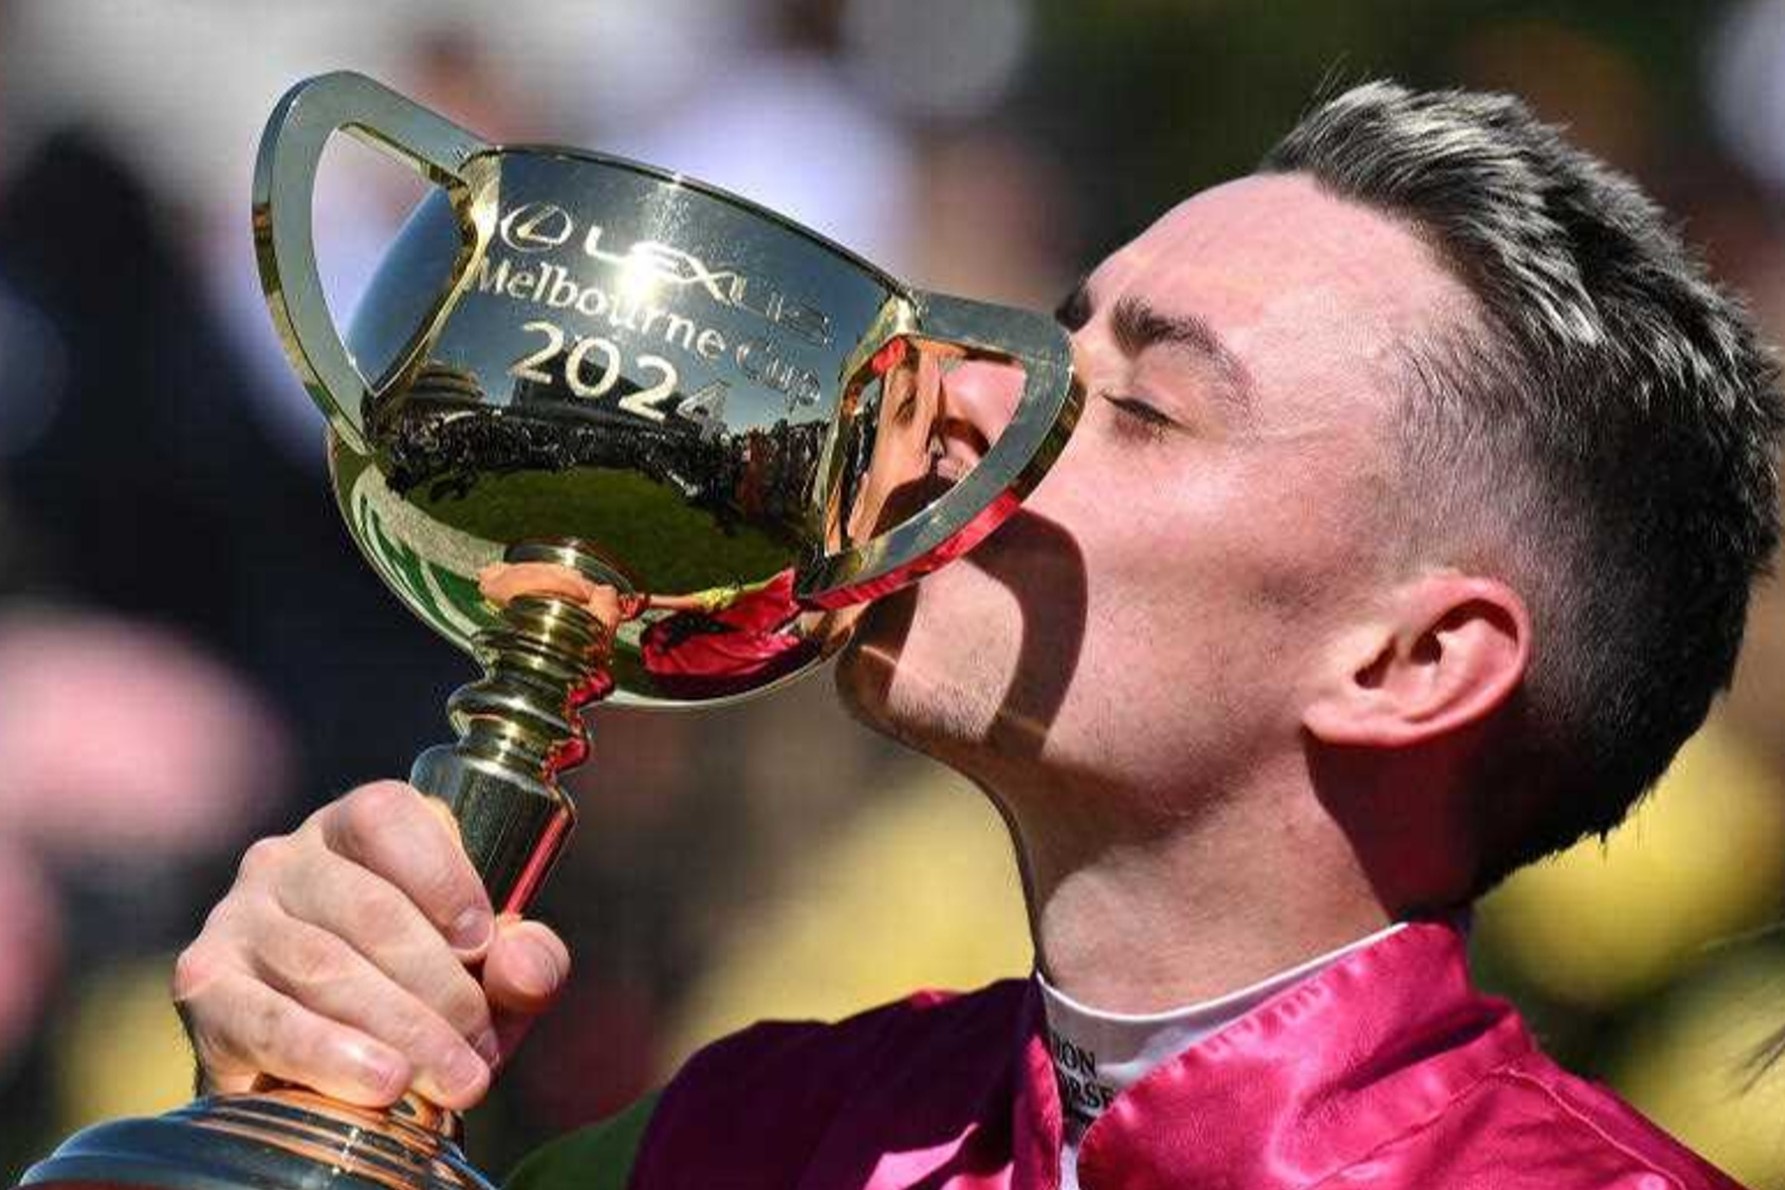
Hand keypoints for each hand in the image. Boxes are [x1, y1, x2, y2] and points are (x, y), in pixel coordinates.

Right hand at [172, 781, 570, 1109]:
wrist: (331, 1071)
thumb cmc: (426, 996)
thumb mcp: (492, 974)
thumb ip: (527, 959)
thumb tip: (523, 964)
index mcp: (357, 827)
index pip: (388, 816)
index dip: (442, 876)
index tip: (483, 944)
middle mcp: (287, 858)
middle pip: (369, 909)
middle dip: (439, 986)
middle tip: (479, 1050)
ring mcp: (237, 917)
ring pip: (325, 966)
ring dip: (400, 1029)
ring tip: (453, 1080)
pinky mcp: (204, 985)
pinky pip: (266, 1018)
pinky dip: (330, 1054)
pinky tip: (383, 1082)